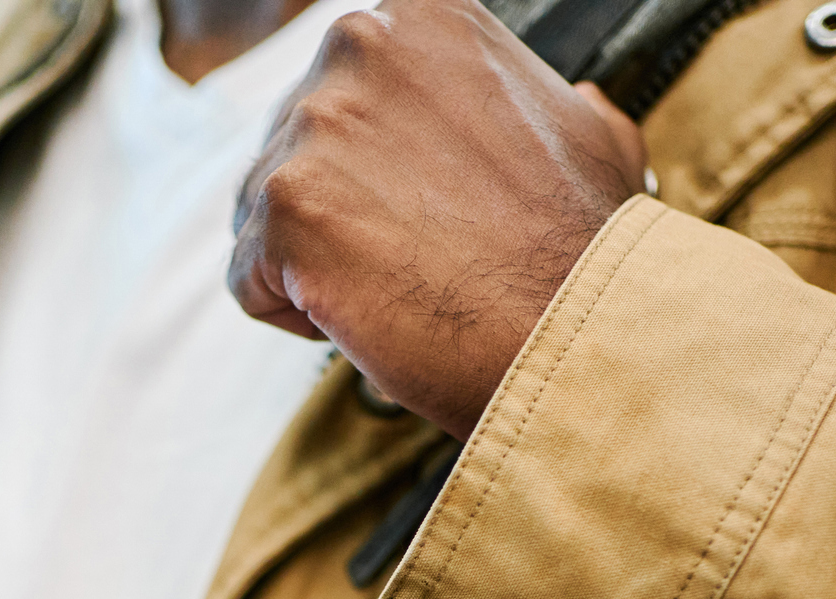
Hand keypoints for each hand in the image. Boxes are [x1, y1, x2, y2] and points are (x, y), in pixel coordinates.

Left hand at [229, 0, 645, 439]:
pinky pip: (248, 280)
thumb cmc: (580, 252)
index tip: (422, 211)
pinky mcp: (284, 204)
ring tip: (396, 286)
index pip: (344, 98)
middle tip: (411, 258)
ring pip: (261, 215)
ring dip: (313, 265)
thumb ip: (544, 103)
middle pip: (291, 148)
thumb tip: (570, 103)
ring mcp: (317, 123)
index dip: (375, 173)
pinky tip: (369, 314)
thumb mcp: (587, 136)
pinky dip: (296, 314)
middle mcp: (361, 48)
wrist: (574, 330)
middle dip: (334, 214)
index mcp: (423, 21)